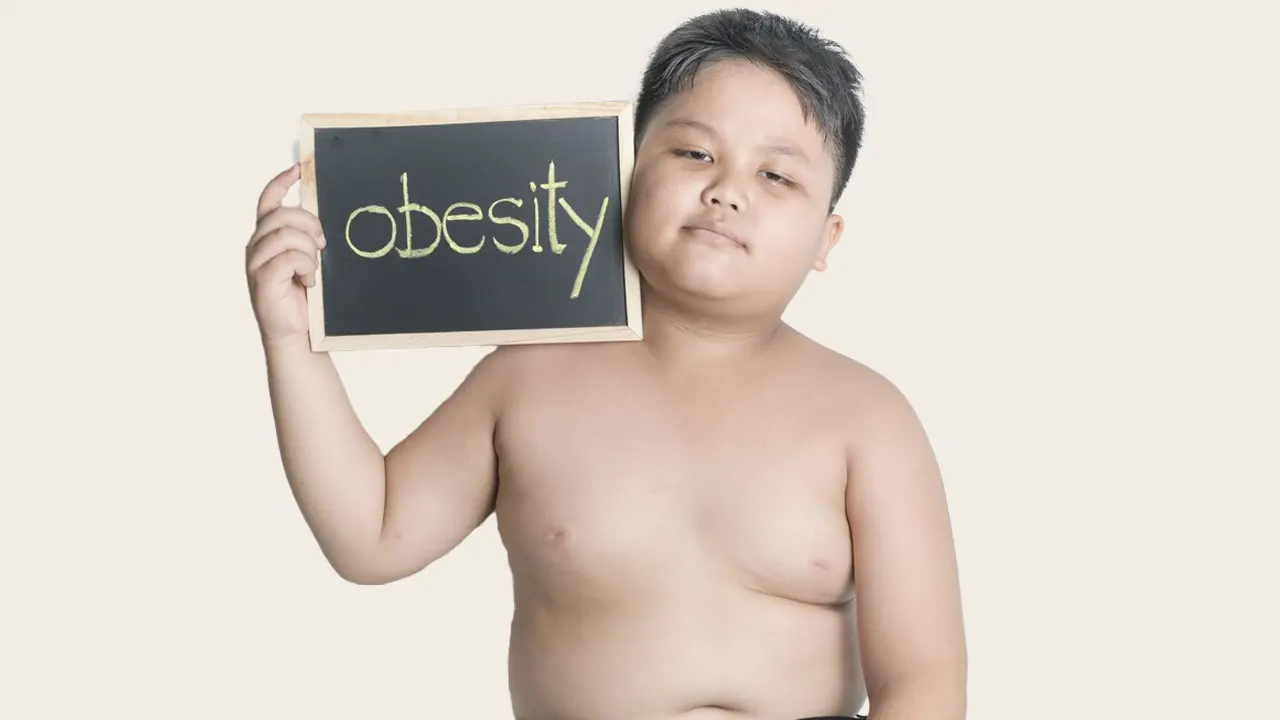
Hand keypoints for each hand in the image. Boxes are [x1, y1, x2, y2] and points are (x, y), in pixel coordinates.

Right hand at [245, 163, 325, 346]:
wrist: (296, 335)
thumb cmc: (304, 299)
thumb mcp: (307, 261)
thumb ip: (307, 239)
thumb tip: (319, 216)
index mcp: (266, 237)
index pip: (268, 200)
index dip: (280, 181)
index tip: (298, 167)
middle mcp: (256, 245)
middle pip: (283, 214)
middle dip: (309, 224)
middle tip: (322, 245)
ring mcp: (256, 262)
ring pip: (287, 235)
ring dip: (309, 252)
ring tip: (313, 271)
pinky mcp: (262, 278)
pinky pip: (290, 257)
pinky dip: (306, 268)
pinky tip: (308, 282)